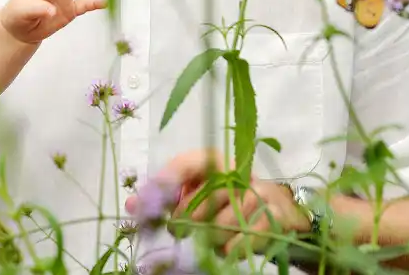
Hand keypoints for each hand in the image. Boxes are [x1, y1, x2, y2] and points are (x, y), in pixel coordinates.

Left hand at [131, 149, 310, 256]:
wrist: (274, 208)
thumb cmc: (224, 199)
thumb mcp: (193, 192)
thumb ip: (164, 197)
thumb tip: (133, 205)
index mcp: (213, 160)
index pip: (186, 164)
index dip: (166, 182)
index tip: (150, 204)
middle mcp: (237, 172)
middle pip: (205, 197)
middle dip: (186, 219)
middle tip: (177, 229)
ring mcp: (258, 192)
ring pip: (224, 221)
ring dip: (209, 237)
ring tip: (203, 239)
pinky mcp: (274, 214)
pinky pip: (244, 237)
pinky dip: (230, 247)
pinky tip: (224, 247)